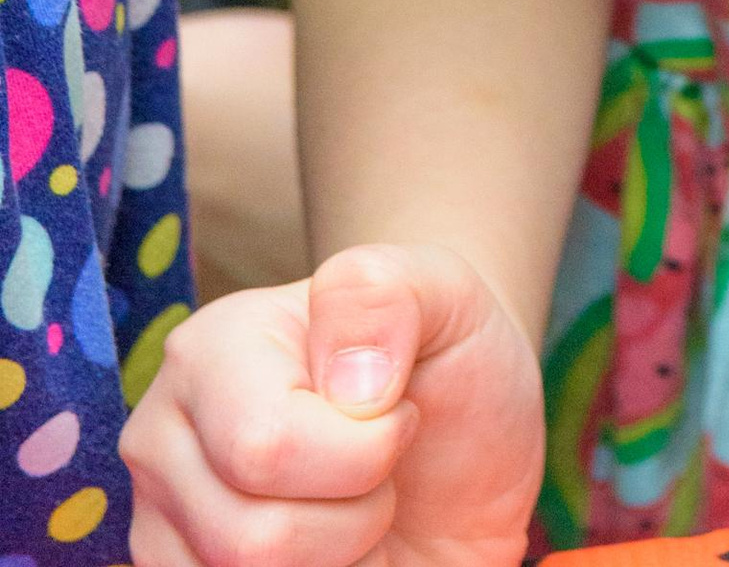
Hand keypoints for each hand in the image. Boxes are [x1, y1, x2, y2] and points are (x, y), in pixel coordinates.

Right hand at [126, 244, 543, 566]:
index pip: (267, 447)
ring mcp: (160, 523)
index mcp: (210, 349)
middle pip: (253, 539)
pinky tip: (332, 549)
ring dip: (340, 559)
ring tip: (355, 508)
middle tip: (383, 473)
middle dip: (358, 517)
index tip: (400, 414)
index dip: (365, 452)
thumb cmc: (445, 372)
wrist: (463, 464)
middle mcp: (162, 437)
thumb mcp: (444, 294)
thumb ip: (384, 294)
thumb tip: (345, 384)